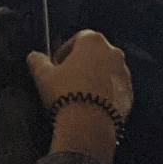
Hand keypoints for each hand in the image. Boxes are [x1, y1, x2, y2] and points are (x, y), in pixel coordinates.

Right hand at [30, 31, 131, 162]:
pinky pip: (115, 89)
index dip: (66, 51)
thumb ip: (37, 61)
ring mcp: (124, 74)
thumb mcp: (43, 76)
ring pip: (107, 71)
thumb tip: (33, 56)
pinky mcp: (129, 94)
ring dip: (95, 78)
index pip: (78, 38)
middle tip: (68, 81)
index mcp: (93, 41)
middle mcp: (113, 52)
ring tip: (80, 96)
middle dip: (82, 64)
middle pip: (95, 54)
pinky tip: (92, 107)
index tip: (57, 66)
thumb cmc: (65, 93)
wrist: (89, 125)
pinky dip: (106, 94)